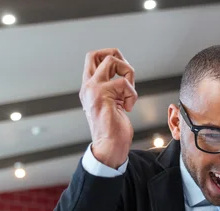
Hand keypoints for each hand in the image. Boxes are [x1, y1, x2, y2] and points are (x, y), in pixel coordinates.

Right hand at [79, 48, 137, 168]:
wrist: (109, 147)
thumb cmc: (113, 129)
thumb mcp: (112, 103)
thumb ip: (112, 88)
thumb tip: (124, 71)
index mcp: (89, 87)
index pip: (93, 57)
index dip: (110, 56)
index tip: (122, 72)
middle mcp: (88, 86)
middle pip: (98, 53)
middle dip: (118, 59)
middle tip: (126, 76)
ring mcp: (93, 89)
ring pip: (112, 61)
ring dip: (128, 74)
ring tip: (128, 94)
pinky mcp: (102, 95)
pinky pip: (124, 83)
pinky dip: (132, 95)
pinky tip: (128, 107)